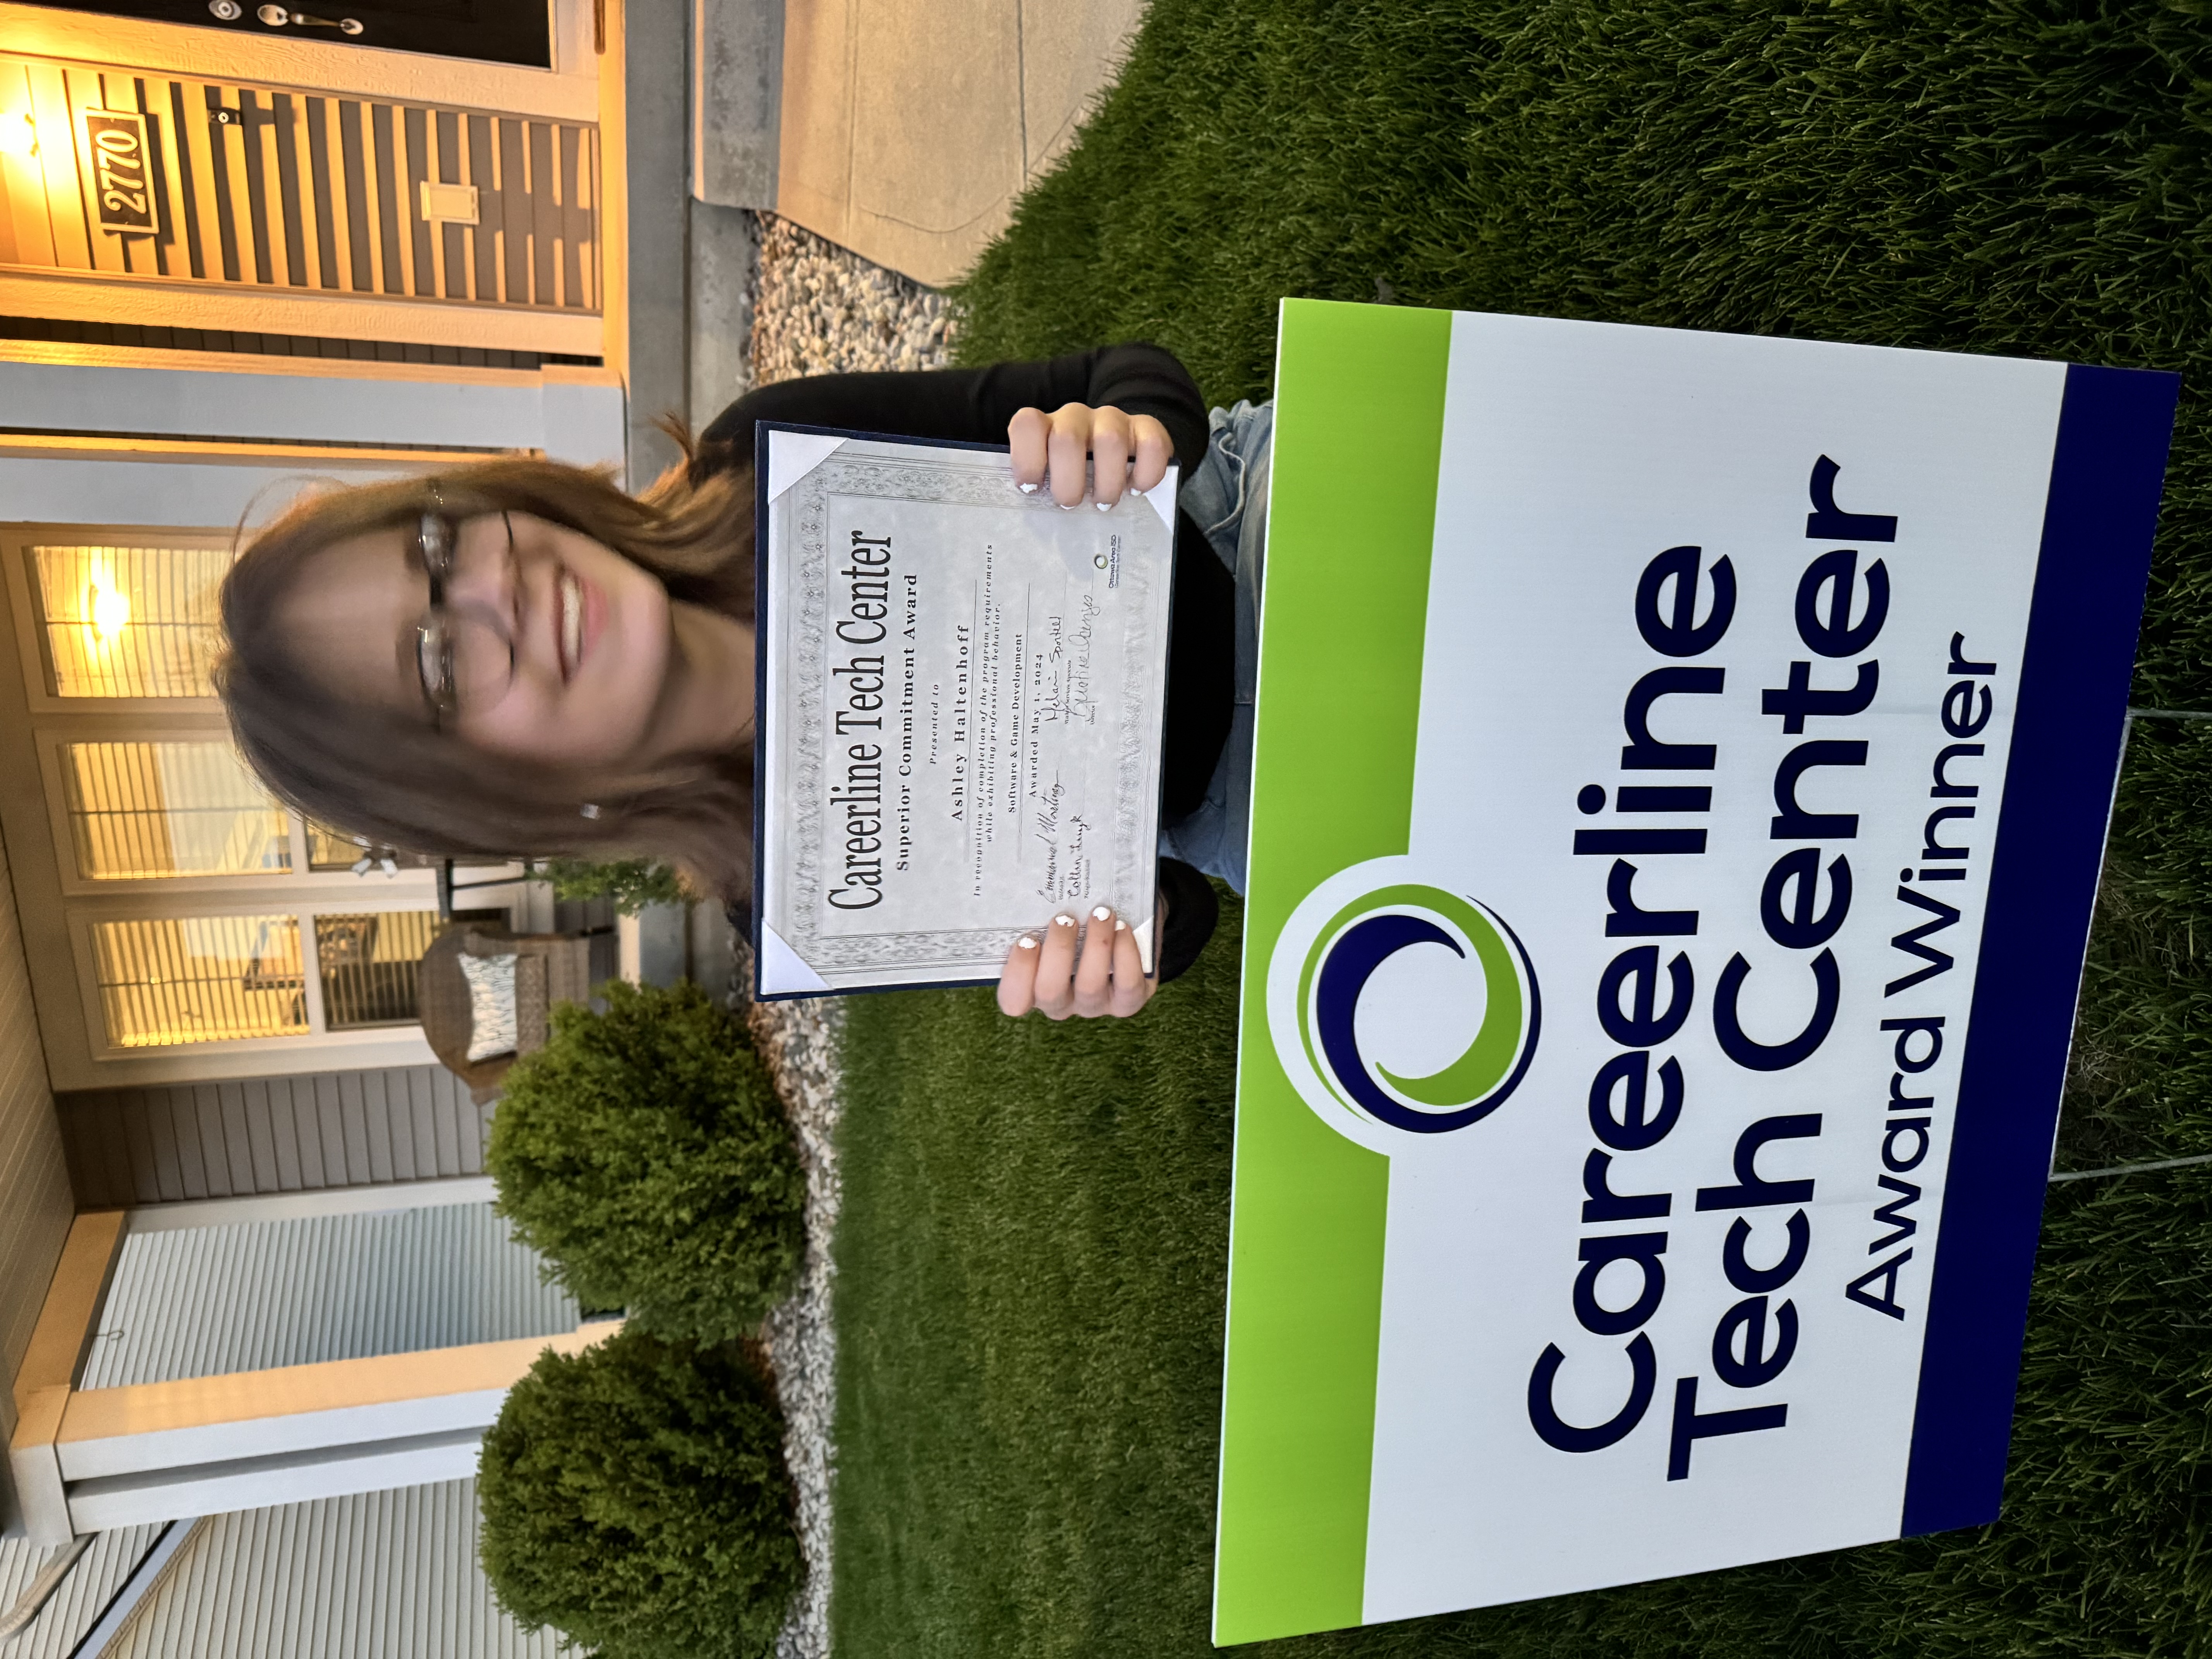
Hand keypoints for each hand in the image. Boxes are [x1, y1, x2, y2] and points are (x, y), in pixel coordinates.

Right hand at [996, 898, 1162, 1019]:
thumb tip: (1031, 877)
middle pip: (1050, 992)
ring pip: (1090, 987)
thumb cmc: (1078, 924)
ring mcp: (1095, 1005)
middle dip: (1058, 951)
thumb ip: (1038, 913)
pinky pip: (1127, 983)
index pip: (1013, 999)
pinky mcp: (1129, 1000)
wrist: (1126, 929)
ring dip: (1095, 945)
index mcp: (1033, 988)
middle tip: (1065, 918)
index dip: (1017, 974)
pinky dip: (1125, 953)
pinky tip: (1122, 927)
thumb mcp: (1053, 920)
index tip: (1027, 939)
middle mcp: (1062, 1002)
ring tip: (1101, 913)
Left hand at [1008, 402, 1172, 509]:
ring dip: (1107, 483)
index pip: (1028, 424)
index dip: (1028, 458)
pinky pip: (1152, 444)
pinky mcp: (1144, 428)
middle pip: (1067, 438)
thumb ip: (1038, 494)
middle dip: (1068, 482)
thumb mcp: (1048, 482)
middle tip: (1071, 504)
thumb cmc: (1071, 478)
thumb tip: (1031, 531)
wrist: (1112, 457)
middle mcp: (1075, 417)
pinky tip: (1137, 490)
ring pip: (1110, 441)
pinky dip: (1146, 473)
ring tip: (1103, 503)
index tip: (1032, 489)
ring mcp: (1111, 420)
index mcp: (1044, 428)